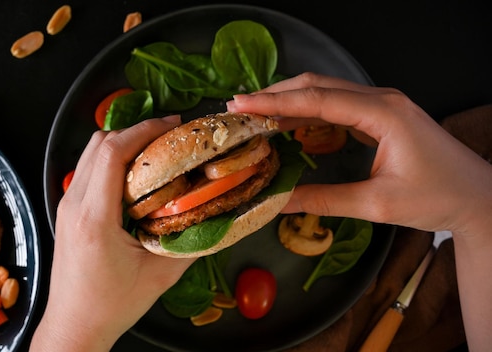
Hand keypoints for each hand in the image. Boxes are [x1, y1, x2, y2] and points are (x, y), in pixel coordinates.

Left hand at [31, 116, 195, 351]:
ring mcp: (66, 206)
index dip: (144, 130)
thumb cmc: (111, 306)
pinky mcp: (68, 211)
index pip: (113, 153)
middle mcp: (74, 205)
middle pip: (99, 143)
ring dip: (122, 143)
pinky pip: (88, 169)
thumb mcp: (160, 276)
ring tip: (155, 148)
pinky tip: (137, 173)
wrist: (74, 325)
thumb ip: (192, 244)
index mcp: (94, 218)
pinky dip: (112, 159)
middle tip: (168, 133)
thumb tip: (221, 218)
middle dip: (135, 130)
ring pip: (90, 153)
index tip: (172, 125)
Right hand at [227, 73, 491, 349]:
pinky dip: (308, 111)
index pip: (317, 99)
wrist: (477, 197)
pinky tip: (288, 124)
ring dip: (289, 100)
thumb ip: (323, 200)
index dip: (274, 102)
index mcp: (382, 113)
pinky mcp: (382, 115)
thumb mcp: (376, 204)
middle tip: (238, 108)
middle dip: (275, 95)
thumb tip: (277, 202)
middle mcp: (381, 99)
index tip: (240, 105)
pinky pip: (337, 105)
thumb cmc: (435, 198)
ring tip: (254, 114)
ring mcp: (382, 104)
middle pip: (317, 85)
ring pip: (326, 91)